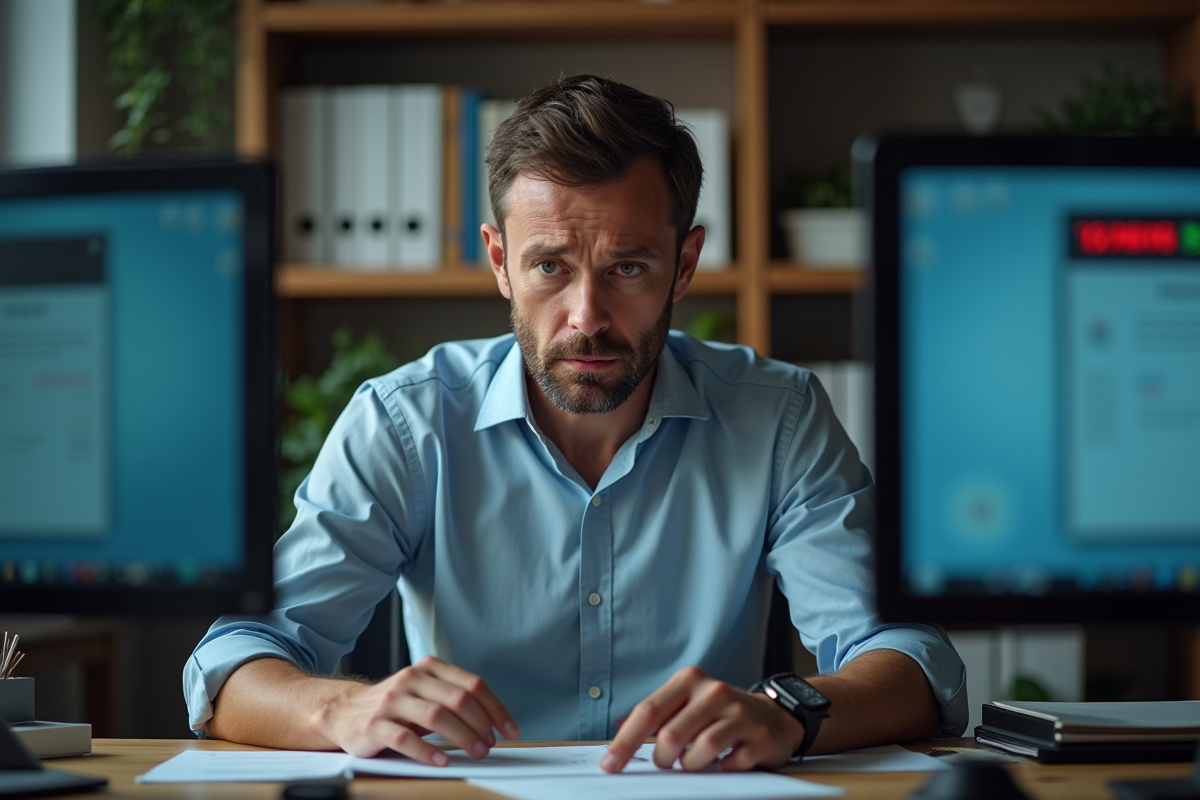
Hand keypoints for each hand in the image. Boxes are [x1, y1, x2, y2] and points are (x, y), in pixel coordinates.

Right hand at [309, 656, 519, 764]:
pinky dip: (427, 751)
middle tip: (491, 743)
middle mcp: (411, 680)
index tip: (510, 729)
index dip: (496, 708)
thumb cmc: (396, 707)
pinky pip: (405, 739)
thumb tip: (494, 723)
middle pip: (458, 699)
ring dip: (462, 736)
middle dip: (481, 724)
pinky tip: (442, 761)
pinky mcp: (374, 725)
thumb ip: (454, 700)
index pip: (472, 684)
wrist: (345, 711)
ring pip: (436, 716)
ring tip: (477, 751)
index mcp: (429, 669)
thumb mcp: (426, 694)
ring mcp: (392, 701)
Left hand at [601, 666, 804, 772]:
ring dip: (691, 765)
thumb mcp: (687, 703)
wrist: (774, 716)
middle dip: (663, 759)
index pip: (648, 712)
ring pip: (700, 750)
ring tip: (696, 761)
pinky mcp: (758, 736)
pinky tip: (726, 760)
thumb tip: (620, 730)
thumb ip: (657, 714)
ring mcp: (738, 712)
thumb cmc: (720, 713)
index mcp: (689, 680)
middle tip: (668, 762)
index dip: (625, 742)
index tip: (610, 765)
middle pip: (671, 736)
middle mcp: (714, 691)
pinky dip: (721, 769)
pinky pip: (729, 763)